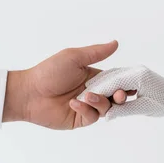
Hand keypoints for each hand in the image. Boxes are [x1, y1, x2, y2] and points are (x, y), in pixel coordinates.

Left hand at [2, 41, 118, 129]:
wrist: (29, 93)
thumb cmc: (49, 72)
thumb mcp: (74, 57)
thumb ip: (96, 52)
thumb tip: (115, 43)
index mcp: (94, 76)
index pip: (116, 79)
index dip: (126, 81)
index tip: (134, 82)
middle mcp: (93, 91)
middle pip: (116, 96)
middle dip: (121, 95)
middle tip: (119, 94)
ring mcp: (87, 106)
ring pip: (107, 108)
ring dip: (100, 101)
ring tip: (87, 95)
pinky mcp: (80, 118)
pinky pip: (92, 116)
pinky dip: (86, 109)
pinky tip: (73, 103)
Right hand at [78, 66, 163, 120]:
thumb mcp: (145, 109)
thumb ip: (124, 110)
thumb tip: (107, 116)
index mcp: (139, 77)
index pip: (112, 81)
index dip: (97, 90)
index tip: (84, 97)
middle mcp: (136, 70)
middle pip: (109, 77)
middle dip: (95, 87)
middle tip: (79, 96)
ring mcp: (136, 71)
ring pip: (112, 76)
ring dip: (99, 85)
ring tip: (85, 94)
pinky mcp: (136, 74)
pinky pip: (118, 77)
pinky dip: (107, 84)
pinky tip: (98, 92)